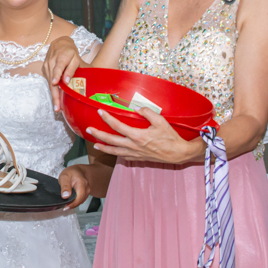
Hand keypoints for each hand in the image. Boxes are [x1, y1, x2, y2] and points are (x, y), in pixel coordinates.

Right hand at [42, 36, 82, 111]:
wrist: (59, 43)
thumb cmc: (70, 52)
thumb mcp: (75, 58)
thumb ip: (71, 69)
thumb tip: (67, 81)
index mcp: (61, 58)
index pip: (58, 68)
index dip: (56, 75)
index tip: (55, 83)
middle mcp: (51, 62)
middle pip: (52, 80)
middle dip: (54, 95)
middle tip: (57, 107)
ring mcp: (46, 66)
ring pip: (49, 83)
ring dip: (53, 95)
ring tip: (57, 106)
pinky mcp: (44, 69)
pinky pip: (48, 81)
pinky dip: (52, 89)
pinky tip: (56, 97)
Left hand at [58, 165, 90, 209]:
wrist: (77, 171)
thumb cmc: (70, 173)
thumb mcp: (64, 176)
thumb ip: (65, 186)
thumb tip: (65, 196)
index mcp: (82, 183)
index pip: (80, 196)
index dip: (73, 204)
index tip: (65, 207)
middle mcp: (87, 188)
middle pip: (80, 200)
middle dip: (72, 205)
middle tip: (63, 207)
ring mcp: (87, 191)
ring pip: (80, 201)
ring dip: (73, 204)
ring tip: (65, 204)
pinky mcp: (85, 194)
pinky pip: (80, 200)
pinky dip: (74, 202)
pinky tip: (69, 201)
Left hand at [86, 109, 203, 163]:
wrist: (178, 154)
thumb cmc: (170, 137)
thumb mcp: (161, 121)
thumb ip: (148, 113)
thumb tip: (138, 108)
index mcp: (138, 136)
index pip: (118, 126)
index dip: (107, 118)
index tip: (100, 111)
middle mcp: (134, 146)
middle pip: (111, 140)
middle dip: (98, 134)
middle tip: (88, 129)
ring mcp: (135, 154)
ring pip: (115, 152)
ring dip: (104, 147)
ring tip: (95, 144)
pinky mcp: (139, 159)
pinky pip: (124, 157)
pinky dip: (116, 154)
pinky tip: (112, 151)